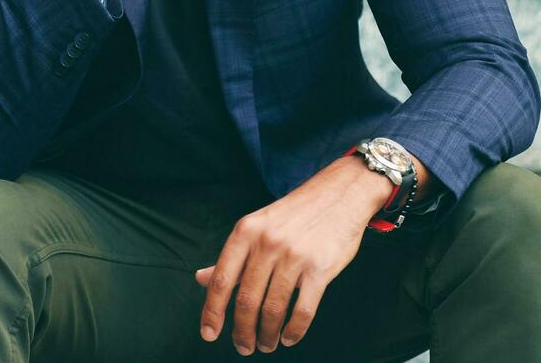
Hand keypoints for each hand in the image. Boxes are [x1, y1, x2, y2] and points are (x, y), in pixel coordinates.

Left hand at [193, 155, 392, 353]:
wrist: (340, 194)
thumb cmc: (294, 215)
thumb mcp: (256, 227)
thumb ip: (232, 257)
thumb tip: (200, 279)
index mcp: (246, 231)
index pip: (222, 279)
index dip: (212, 312)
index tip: (209, 334)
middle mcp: (267, 242)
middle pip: (246, 300)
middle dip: (243, 331)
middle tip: (244, 347)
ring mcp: (295, 255)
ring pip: (273, 309)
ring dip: (267, 335)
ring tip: (267, 344)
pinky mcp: (320, 268)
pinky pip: (303, 310)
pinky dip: (294, 331)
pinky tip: (289, 337)